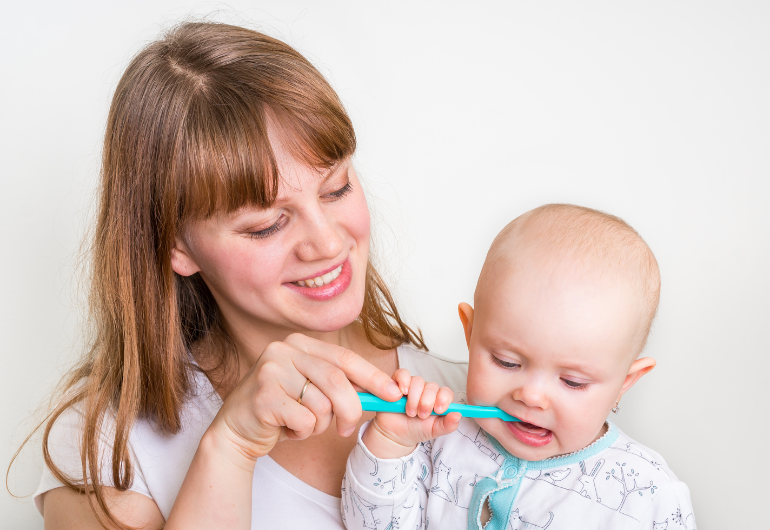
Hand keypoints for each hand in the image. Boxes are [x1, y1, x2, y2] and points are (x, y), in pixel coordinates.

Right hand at [206, 333, 403, 467]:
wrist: (237, 430)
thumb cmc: (282, 410)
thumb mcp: (312, 390)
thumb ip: (340, 385)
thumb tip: (385, 391)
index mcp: (299, 344)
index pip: (345, 358)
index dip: (373, 377)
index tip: (393, 394)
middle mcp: (283, 350)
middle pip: (337, 381)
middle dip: (351, 409)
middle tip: (347, 428)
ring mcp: (271, 371)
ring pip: (322, 404)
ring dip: (320, 424)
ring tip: (302, 424)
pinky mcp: (263, 396)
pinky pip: (305, 421)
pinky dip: (303, 432)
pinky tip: (287, 429)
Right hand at [362, 369, 460, 458]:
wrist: (395, 434)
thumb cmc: (416, 430)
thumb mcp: (433, 430)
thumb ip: (447, 425)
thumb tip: (458, 415)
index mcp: (438, 400)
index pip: (446, 392)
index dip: (443, 399)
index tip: (438, 410)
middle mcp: (426, 390)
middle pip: (432, 386)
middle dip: (427, 402)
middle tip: (421, 415)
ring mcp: (412, 385)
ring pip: (418, 381)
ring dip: (414, 398)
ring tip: (410, 412)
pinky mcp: (398, 382)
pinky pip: (402, 373)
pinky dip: (403, 381)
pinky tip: (402, 393)